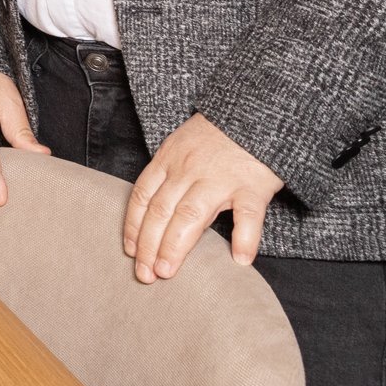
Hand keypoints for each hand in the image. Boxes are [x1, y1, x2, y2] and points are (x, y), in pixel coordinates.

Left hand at [122, 113, 282, 281]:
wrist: (255, 111)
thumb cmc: (215, 134)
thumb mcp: (179, 145)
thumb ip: (167, 175)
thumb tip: (150, 212)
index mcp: (168, 160)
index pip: (142, 197)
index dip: (133, 227)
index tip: (130, 252)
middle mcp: (189, 170)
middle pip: (161, 211)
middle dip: (149, 245)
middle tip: (145, 274)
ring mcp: (221, 177)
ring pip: (192, 215)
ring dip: (176, 246)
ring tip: (168, 272)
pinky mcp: (253, 184)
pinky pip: (248, 215)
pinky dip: (244, 238)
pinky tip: (239, 259)